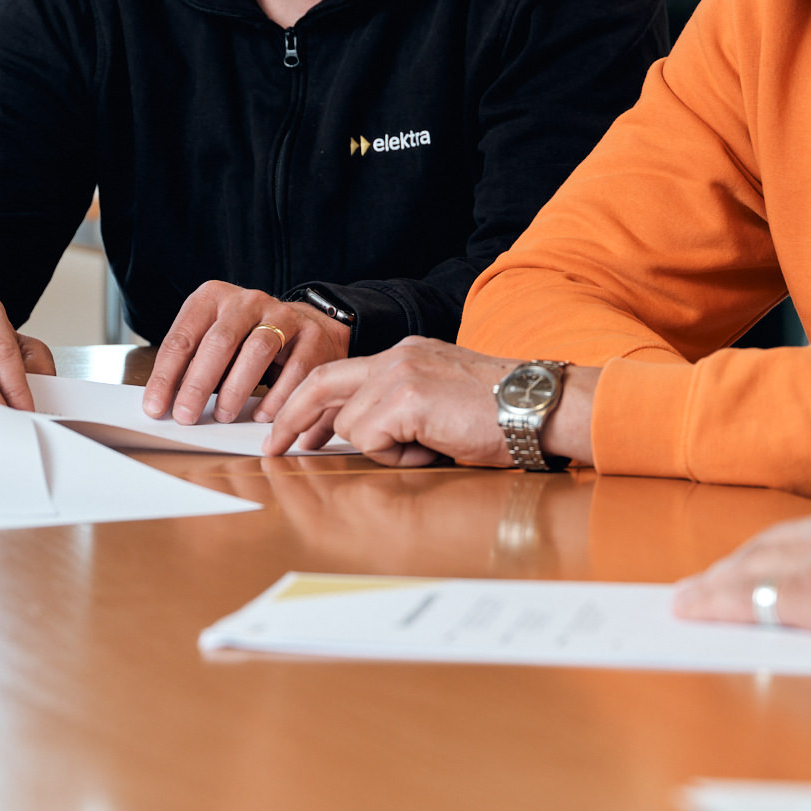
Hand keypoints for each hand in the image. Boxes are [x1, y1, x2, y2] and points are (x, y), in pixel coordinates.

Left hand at [145, 281, 351, 424]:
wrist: (305, 327)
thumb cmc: (247, 340)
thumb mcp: (214, 341)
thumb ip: (190, 364)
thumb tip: (163, 404)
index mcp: (213, 297)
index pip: (183, 338)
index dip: (165, 376)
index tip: (155, 408)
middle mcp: (248, 300)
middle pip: (219, 341)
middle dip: (199, 384)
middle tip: (186, 416)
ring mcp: (283, 314)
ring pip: (257, 350)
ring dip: (236, 389)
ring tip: (223, 415)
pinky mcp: (311, 334)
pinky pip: (293, 369)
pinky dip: (276, 396)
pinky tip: (262, 414)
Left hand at [262, 337, 596, 465]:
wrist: (539, 408)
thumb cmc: (503, 414)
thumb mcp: (440, 402)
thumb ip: (400, 409)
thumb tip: (359, 435)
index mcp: (407, 354)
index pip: (341, 373)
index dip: (310, 403)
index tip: (294, 430)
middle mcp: (398, 355)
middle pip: (321, 382)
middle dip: (290, 417)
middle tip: (272, 448)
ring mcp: (401, 373)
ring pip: (350, 423)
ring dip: (381, 449)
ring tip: (427, 447)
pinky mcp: (406, 397)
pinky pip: (371, 439)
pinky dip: (395, 456)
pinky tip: (432, 447)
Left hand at [670, 487, 810, 643]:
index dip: (785, 547)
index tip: (769, 558)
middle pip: (775, 540)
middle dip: (741, 560)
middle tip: (710, 578)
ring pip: (754, 562)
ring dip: (719, 580)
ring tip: (692, 595)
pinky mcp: (810, 592)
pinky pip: (750, 594)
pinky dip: (715, 600)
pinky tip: (692, 608)